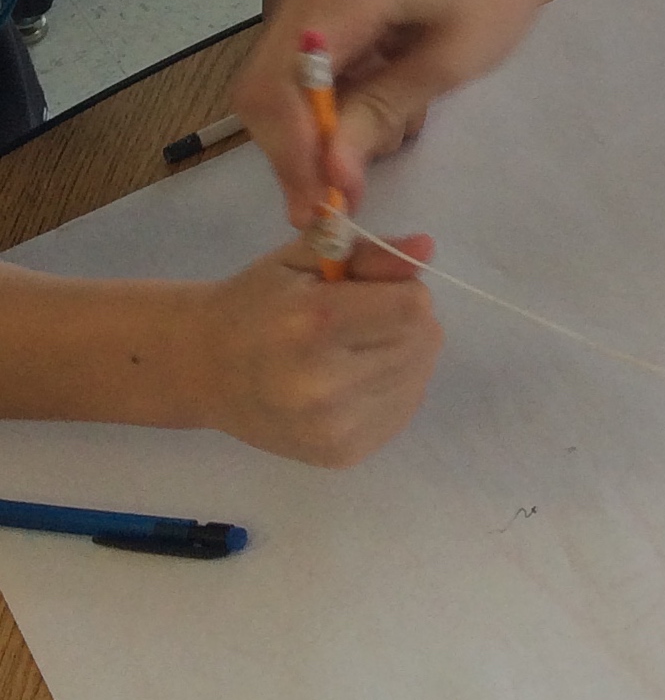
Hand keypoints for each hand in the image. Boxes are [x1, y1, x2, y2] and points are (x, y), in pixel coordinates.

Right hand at [190, 234, 443, 467]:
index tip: (371, 292)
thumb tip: (427, 246)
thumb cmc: (255, 305)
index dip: (402, 291)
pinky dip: (391, 389)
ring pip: (419, 376)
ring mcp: (333, 427)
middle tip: (362, 321)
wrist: (202, 371)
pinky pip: (403, 409)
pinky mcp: (343, 453)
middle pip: (423, 341)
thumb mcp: (304, 261)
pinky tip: (352, 381)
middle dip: (405, 323)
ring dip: (401, 356)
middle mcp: (323, 383)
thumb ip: (369, 252)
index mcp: (312, 324)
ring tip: (353, 351)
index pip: (412, 307)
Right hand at [234, 0, 570, 224]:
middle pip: (264, 92)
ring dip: (309, 134)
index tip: (326, 208)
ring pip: (276, 84)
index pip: (282, 93)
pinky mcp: (319, 0)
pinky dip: (324, 107)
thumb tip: (333, 178)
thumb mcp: (449, 61)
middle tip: (337, 204)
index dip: (297, 158)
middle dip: (294, 154)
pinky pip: (301, 68)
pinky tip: (371, 119)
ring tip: (362, 161)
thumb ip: (381, 113)